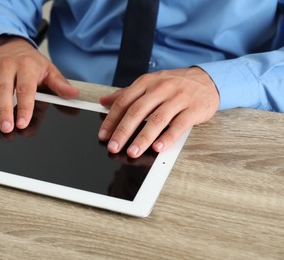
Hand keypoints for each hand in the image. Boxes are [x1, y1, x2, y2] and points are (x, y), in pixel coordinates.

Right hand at [0, 37, 78, 132]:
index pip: (25, 89)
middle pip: (3, 90)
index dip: (24, 107)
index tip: (23, 123)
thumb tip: (73, 96)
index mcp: (26, 66)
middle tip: (5, 128)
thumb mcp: (50, 71)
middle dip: (4, 111)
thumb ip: (60, 86)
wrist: (12, 44)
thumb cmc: (32, 63)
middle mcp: (6, 66)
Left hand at [98, 67, 219, 157]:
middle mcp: (161, 88)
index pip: (124, 102)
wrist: (207, 80)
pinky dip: (168, 137)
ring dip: (143, 138)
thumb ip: (126, 94)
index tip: (104, 135)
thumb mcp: (149, 84)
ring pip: (157, 119)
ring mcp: (178, 98)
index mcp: (146, 82)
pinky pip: (179, 125)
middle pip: (138, 111)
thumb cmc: (174, 85)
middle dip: (123, 131)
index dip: (112, 119)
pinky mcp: (193, 109)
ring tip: (133, 151)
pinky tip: (158, 148)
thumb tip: (103, 101)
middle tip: (114, 147)